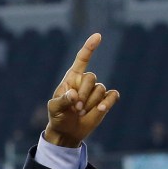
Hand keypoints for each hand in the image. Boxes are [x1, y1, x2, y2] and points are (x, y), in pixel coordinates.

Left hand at [45, 32, 119, 147]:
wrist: (67, 132)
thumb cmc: (58, 117)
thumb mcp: (54, 109)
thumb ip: (62, 101)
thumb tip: (73, 95)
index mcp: (71, 79)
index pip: (82, 60)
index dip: (89, 48)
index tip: (97, 36)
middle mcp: (85, 82)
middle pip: (91, 78)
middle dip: (83, 94)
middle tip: (75, 108)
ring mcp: (96, 91)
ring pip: (100, 89)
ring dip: (90, 103)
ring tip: (80, 112)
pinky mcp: (105, 100)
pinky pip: (113, 95)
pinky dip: (107, 103)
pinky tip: (99, 110)